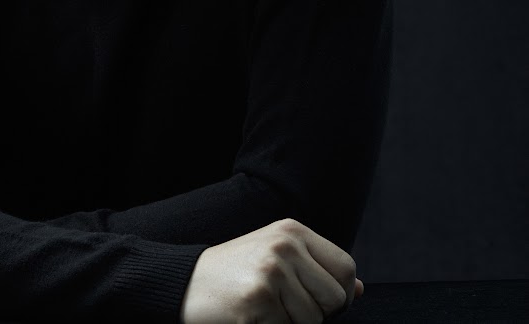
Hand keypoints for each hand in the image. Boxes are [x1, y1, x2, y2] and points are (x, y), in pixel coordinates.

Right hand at [179, 218, 363, 323]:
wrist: (186, 281)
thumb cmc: (237, 272)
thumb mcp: (277, 256)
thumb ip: (316, 269)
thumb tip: (359, 289)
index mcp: (291, 231)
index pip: (346, 268)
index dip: (341, 293)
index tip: (319, 300)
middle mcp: (283, 246)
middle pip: (335, 297)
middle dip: (318, 313)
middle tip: (286, 305)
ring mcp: (270, 272)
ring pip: (313, 320)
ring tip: (265, 307)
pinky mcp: (257, 301)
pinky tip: (252, 315)